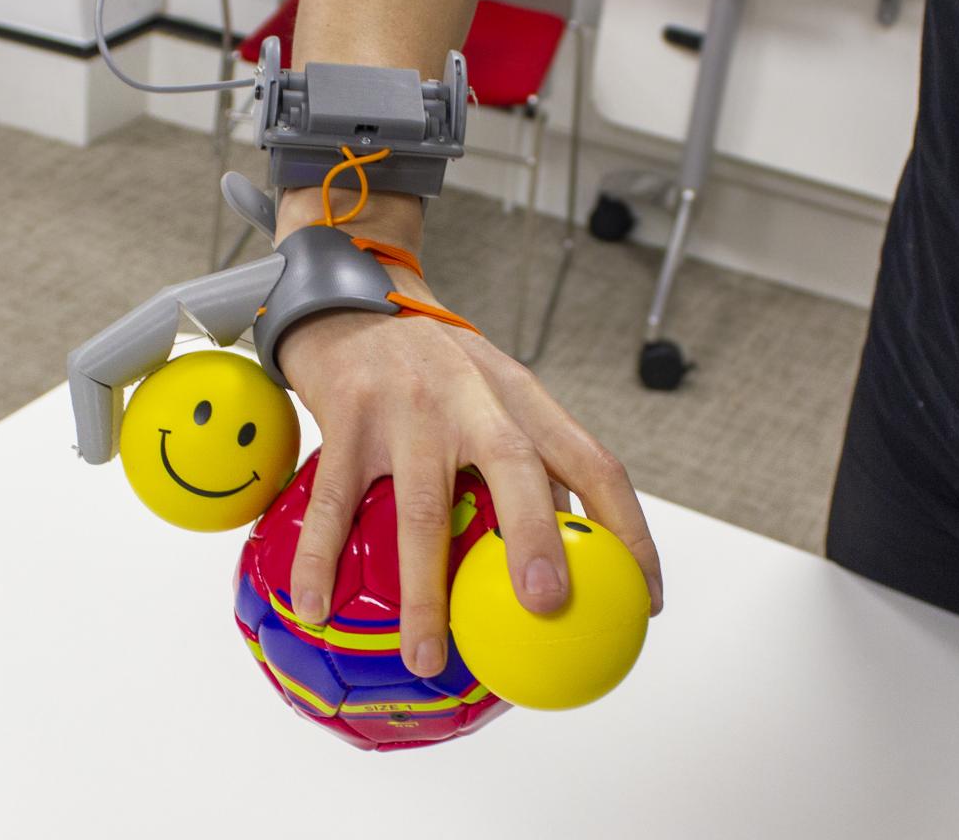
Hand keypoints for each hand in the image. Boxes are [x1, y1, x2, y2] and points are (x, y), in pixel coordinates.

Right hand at [276, 267, 664, 678]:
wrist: (349, 301)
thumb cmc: (434, 369)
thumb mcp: (493, 396)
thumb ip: (528, 463)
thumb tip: (568, 558)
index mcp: (522, 397)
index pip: (593, 461)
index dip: (629, 529)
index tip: (645, 598)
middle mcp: (473, 396)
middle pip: (516, 469)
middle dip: (537, 539)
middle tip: (548, 608)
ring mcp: (408, 406)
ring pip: (421, 505)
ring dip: (426, 589)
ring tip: (427, 658)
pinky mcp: (346, 416)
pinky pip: (334, 501)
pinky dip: (322, 558)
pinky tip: (313, 608)